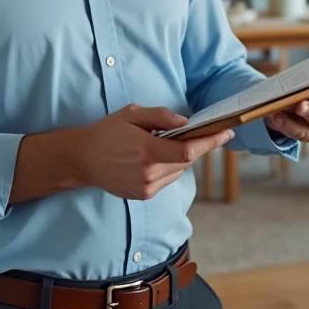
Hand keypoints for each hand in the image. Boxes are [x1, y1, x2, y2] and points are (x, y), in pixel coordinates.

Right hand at [75, 105, 235, 199]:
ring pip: (178, 171)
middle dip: (195, 146)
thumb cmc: (107, 133)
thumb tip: (185, 122)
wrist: (82, 159)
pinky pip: (167, 179)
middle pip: (187, 161)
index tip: (226, 133)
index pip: (189, 150)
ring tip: (161, 145)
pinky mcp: (144, 195)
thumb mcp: (132, 114)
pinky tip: (151, 158)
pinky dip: (167, 167)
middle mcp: (149, 173)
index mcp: (147, 151)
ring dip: (179, 157)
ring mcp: (146, 187)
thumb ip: (161, 116)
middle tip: (198, 132)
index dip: (211, 142)